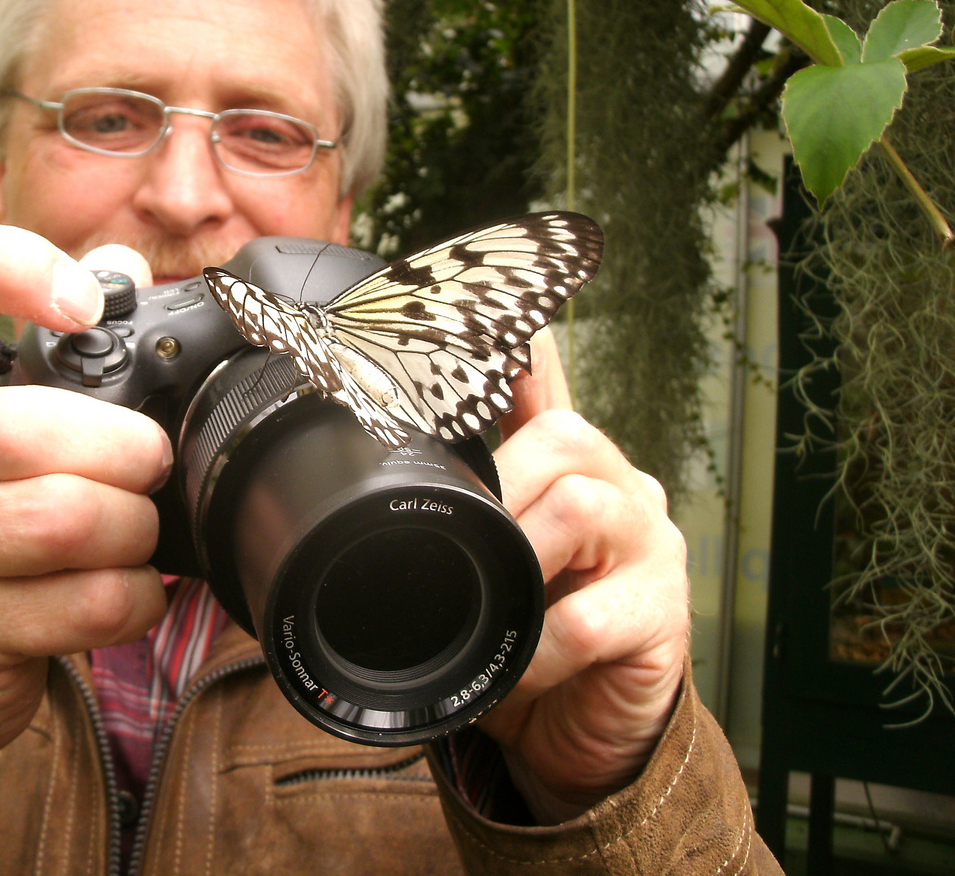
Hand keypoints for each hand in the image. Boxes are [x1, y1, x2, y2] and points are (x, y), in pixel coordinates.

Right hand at [0, 224, 169, 873]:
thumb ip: (45, 369)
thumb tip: (126, 270)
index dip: (6, 262)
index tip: (84, 302)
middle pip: (21, 427)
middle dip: (123, 448)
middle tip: (149, 464)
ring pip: (63, 519)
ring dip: (133, 528)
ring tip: (135, 533)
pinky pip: (82, 603)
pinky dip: (134, 598)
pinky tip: (128, 594)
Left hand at [477, 329, 687, 821]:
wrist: (582, 728)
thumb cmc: (534, 629)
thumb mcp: (495, 553)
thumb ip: (475, 489)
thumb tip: (415, 430)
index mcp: (577, 468)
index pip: (547, 393)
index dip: (517, 361)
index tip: (488, 350)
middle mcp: (623, 491)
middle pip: (565, 439)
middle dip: (499, 487)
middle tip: (462, 540)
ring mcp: (653, 549)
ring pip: (583, 508)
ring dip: (521, 558)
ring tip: (496, 603)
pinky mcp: (663, 618)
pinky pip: (587, 619)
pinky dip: (537, 647)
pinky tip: (522, 666)